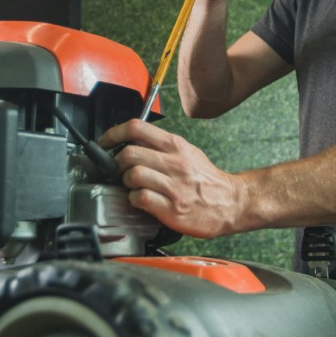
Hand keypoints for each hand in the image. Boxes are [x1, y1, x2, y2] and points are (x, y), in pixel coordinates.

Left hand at [98, 119, 243, 237]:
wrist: (232, 203)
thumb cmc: (206, 180)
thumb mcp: (187, 152)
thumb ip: (161, 146)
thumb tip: (130, 141)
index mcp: (176, 146)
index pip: (137, 128)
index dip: (113, 134)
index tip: (103, 143)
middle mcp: (175, 163)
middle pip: (129, 153)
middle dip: (116, 163)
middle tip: (118, 170)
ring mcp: (174, 186)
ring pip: (133, 175)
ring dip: (125, 182)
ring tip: (132, 186)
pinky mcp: (172, 208)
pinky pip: (140, 198)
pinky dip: (134, 199)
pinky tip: (140, 200)